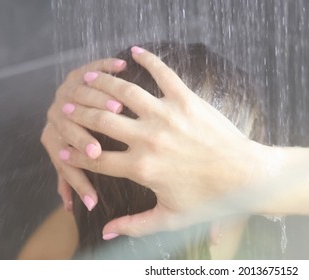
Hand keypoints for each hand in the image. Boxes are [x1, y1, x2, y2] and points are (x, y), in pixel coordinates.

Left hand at [41, 58, 126, 212]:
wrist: (71, 109)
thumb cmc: (78, 145)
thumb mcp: (69, 165)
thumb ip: (73, 183)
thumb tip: (73, 210)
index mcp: (54, 138)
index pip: (63, 152)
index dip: (78, 159)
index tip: (96, 162)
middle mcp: (57, 112)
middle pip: (68, 122)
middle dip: (85, 132)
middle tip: (102, 141)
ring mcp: (66, 90)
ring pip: (79, 94)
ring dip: (97, 101)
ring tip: (117, 108)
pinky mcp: (79, 73)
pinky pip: (91, 68)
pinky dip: (105, 66)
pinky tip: (123, 68)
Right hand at [59, 46, 266, 238]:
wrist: (247, 176)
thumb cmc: (210, 200)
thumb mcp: (170, 218)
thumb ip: (134, 225)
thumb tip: (106, 232)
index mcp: (141, 168)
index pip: (95, 158)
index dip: (74, 153)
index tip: (61, 146)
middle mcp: (149, 139)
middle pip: (101, 120)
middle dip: (78, 113)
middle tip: (65, 106)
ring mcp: (167, 116)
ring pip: (124, 92)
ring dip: (103, 83)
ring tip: (90, 78)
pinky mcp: (186, 99)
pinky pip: (162, 73)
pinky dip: (147, 60)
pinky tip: (134, 52)